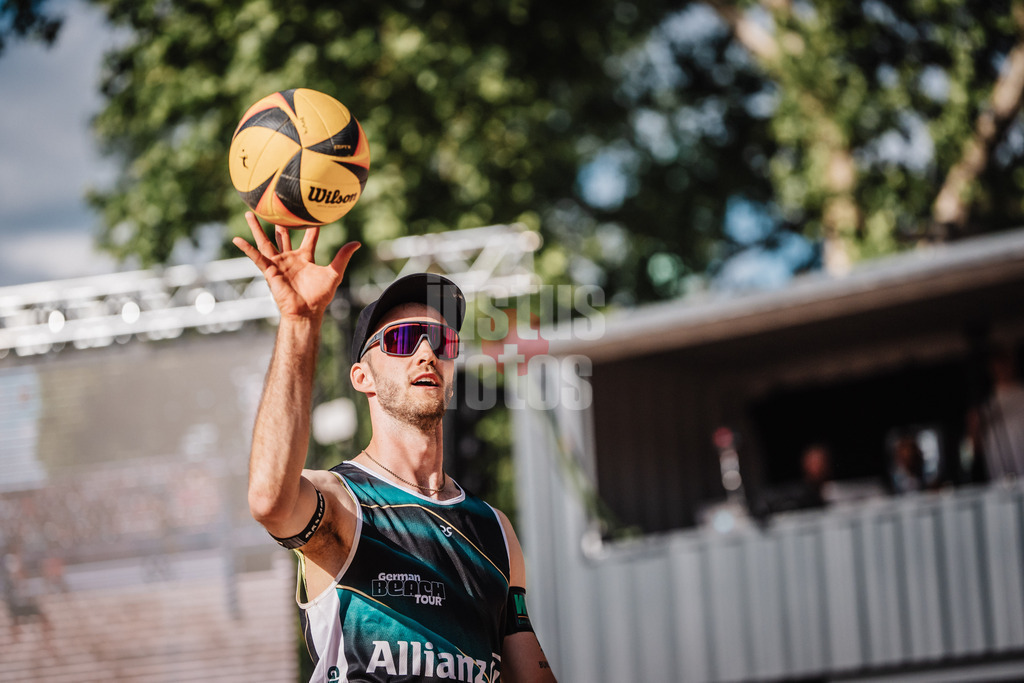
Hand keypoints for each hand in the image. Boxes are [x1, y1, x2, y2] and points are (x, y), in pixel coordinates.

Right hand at [233, 212, 359, 318]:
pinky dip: (247, 248)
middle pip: (282, 237)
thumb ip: (342, 257)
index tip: (310, 212)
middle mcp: (290, 259)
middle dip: (279, 223)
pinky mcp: (269, 270)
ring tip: (249, 213)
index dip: (310, 227)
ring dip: (257, 228)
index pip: (308, 238)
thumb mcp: (334, 273)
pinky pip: (256, 257)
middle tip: (275, 208)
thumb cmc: (320, 296)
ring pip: (265, 242)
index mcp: (305, 258)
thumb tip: (357, 242)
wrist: (307, 311)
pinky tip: (237, 239)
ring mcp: (278, 264)